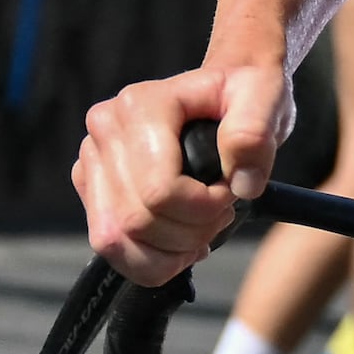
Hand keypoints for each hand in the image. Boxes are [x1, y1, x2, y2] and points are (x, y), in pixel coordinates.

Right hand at [74, 56, 281, 283]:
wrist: (223, 93)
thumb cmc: (241, 94)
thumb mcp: (263, 96)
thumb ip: (254, 134)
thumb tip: (242, 184)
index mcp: (140, 106)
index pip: (161, 191)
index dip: (204, 208)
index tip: (230, 192)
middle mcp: (105, 130)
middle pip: (138, 221)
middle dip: (191, 232)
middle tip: (221, 214)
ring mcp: (91, 160)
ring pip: (115, 241)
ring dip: (167, 253)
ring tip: (201, 232)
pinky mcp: (90, 187)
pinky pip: (110, 246)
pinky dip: (148, 261)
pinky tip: (180, 245)